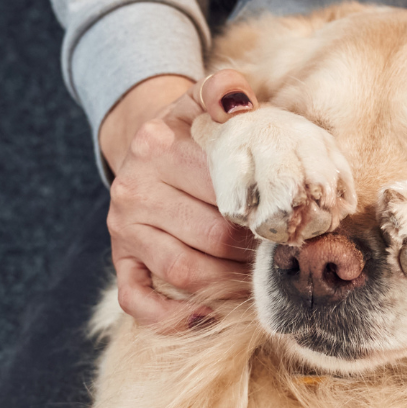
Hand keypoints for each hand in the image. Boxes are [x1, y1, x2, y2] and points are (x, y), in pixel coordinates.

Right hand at [98, 71, 262, 327]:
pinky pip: (138, 301)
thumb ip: (224, 90)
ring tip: (254, 280)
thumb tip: (238, 102)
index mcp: (157, 146)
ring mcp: (123, 230)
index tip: (287, 223)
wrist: (147, 147)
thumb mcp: (204, 102)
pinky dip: (172, 317)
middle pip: (212, 237)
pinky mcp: (119, 261)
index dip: (263, 215)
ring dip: (228, 284)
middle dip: (251, 252)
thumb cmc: (193, 133)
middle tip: (278, 256)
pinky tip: (206, 316)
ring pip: (185, 273)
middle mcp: (133, 189)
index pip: (225, 193)